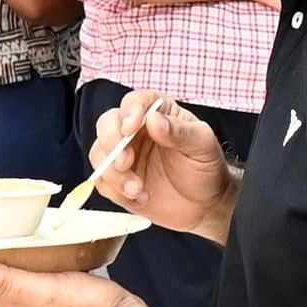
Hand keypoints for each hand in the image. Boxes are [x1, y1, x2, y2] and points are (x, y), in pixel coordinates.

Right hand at [88, 89, 237, 238]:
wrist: (205, 204)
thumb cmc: (206, 168)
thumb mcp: (202, 145)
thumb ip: (179, 131)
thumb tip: (153, 119)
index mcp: (159, 112)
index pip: (136, 101)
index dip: (129, 111)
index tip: (130, 127)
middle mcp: (136, 130)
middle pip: (107, 124)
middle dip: (111, 143)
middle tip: (125, 162)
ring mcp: (125, 155)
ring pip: (99, 153)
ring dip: (113, 173)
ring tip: (137, 190)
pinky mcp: (118, 180)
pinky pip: (103, 181)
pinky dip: (116, 191)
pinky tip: (140, 197)